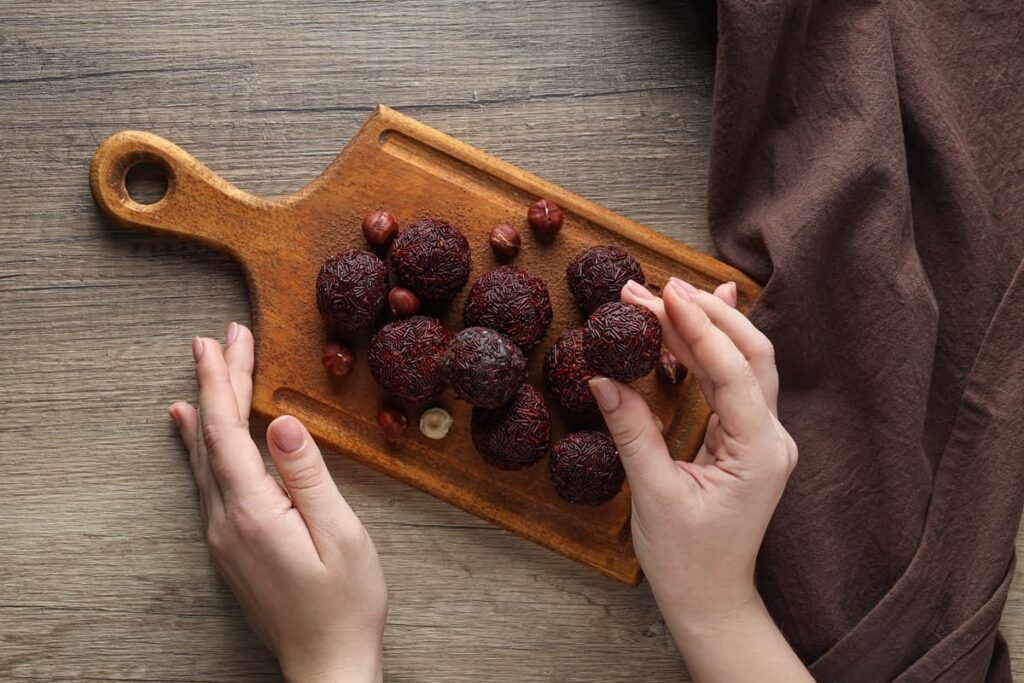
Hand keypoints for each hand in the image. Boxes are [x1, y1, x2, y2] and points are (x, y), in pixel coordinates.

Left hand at [168, 323, 386, 682]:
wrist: (327, 663)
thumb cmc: (345, 603)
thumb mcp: (340, 533)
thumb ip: (307, 475)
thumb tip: (281, 421)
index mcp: (254, 512)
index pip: (228, 431)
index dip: (224, 381)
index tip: (223, 341)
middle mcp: (227, 522)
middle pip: (212, 438)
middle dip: (214, 384)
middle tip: (214, 340)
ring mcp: (224, 537)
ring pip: (205, 459)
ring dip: (206, 411)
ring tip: (202, 373)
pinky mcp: (231, 547)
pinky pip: (207, 483)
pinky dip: (202, 447)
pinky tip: (194, 433)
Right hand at [588, 279, 808, 681]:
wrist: (711, 601)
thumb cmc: (686, 561)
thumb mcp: (652, 493)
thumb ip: (632, 430)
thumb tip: (602, 377)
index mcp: (758, 453)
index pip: (733, 371)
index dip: (700, 328)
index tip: (665, 293)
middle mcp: (771, 438)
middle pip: (750, 355)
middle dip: (704, 315)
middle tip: (656, 288)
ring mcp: (762, 438)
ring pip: (742, 365)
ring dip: (703, 329)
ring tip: (660, 297)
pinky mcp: (746, 441)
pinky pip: (732, 385)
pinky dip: (708, 353)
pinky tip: (693, 323)